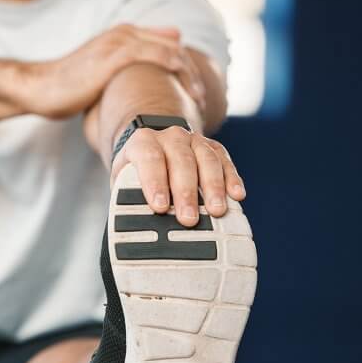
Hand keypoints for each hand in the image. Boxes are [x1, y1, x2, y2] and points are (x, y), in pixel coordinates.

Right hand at [0, 24, 206, 118]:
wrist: (39, 88)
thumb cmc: (67, 87)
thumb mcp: (100, 75)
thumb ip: (122, 71)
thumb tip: (140, 81)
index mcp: (123, 35)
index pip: (169, 46)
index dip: (186, 70)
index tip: (194, 96)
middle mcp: (125, 32)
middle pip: (175, 48)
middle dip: (193, 75)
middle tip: (203, 103)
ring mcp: (121, 41)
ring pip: (173, 52)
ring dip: (191, 77)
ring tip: (199, 104)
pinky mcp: (117, 54)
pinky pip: (160, 58)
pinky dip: (177, 75)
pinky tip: (183, 98)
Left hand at [112, 126, 245, 225]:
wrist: (152, 145)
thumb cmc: (136, 169)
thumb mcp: (124, 179)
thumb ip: (129, 195)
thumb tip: (135, 225)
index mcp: (144, 141)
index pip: (150, 159)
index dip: (155, 183)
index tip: (159, 207)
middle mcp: (171, 137)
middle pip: (182, 161)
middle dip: (186, 192)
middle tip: (188, 219)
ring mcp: (195, 140)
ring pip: (207, 160)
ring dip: (213, 187)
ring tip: (216, 211)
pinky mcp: (214, 148)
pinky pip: (226, 161)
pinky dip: (232, 178)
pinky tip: (237, 195)